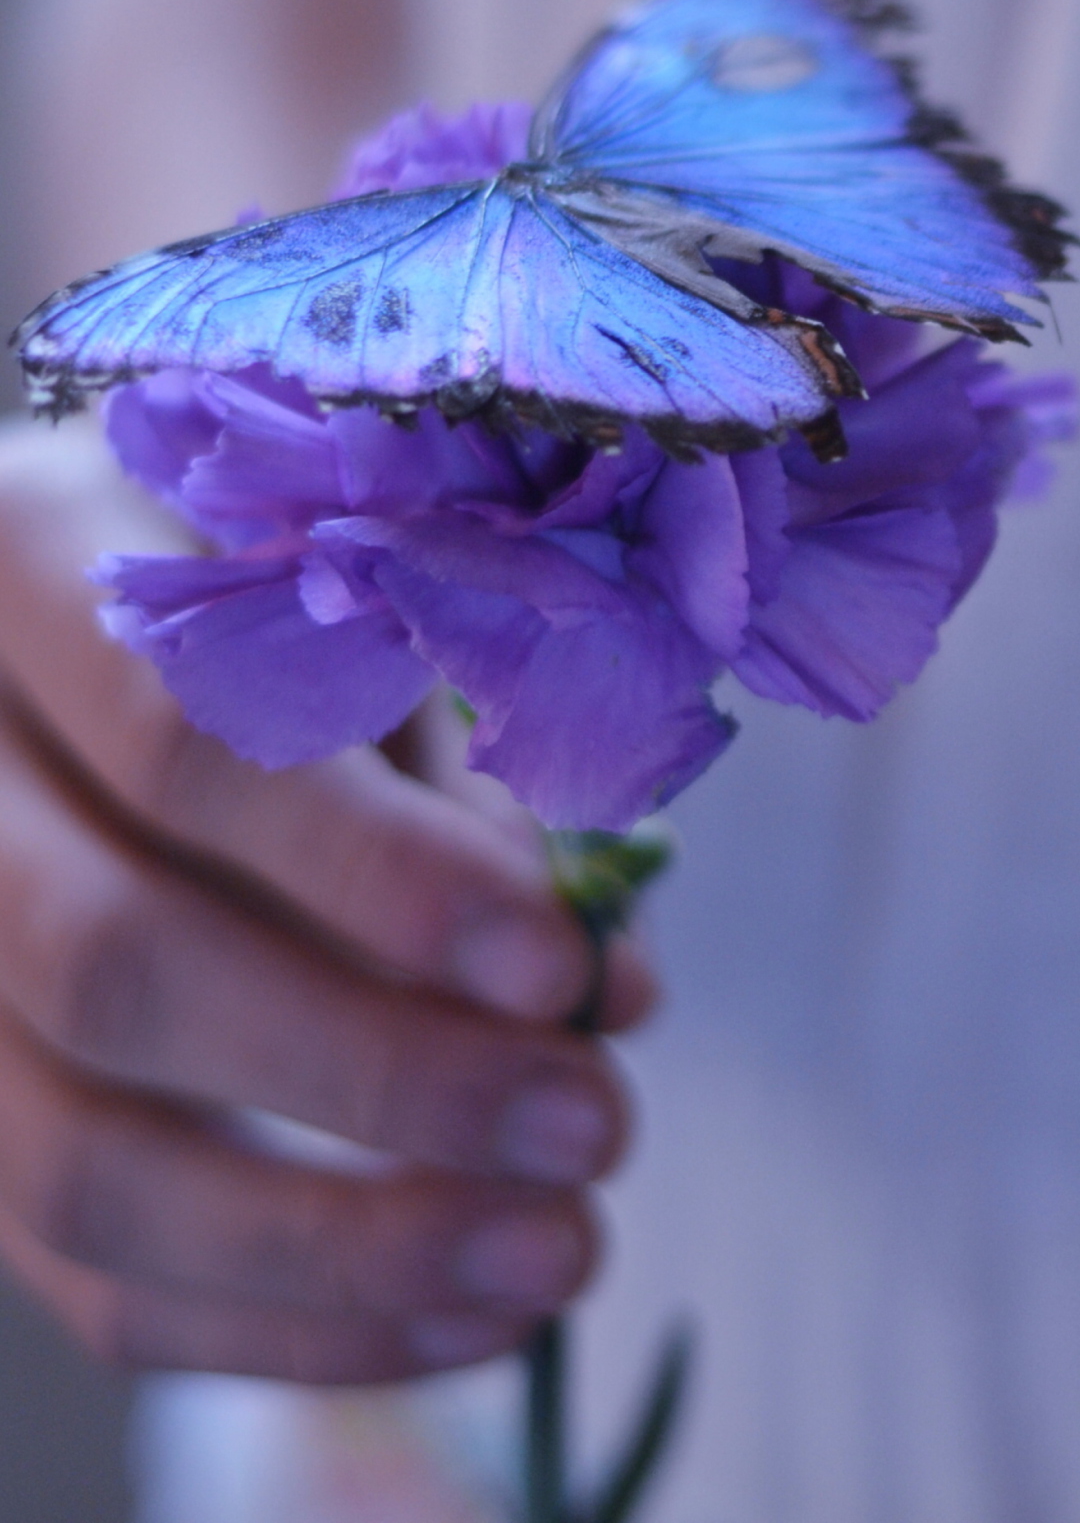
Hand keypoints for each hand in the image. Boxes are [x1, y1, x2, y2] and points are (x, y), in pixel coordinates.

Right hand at [0, 414, 652, 1383]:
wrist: (92, 672)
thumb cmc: (264, 615)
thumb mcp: (353, 631)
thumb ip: (457, 782)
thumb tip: (605, 992)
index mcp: (30, 574)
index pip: (175, 736)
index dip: (368, 868)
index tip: (556, 963)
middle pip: (112, 965)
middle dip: (377, 1071)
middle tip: (592, 1121)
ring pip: (77, 1161)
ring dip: (342, 1245)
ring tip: (557, 1250)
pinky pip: (88, 1275)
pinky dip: (287, 1324)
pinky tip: (460, 1311)